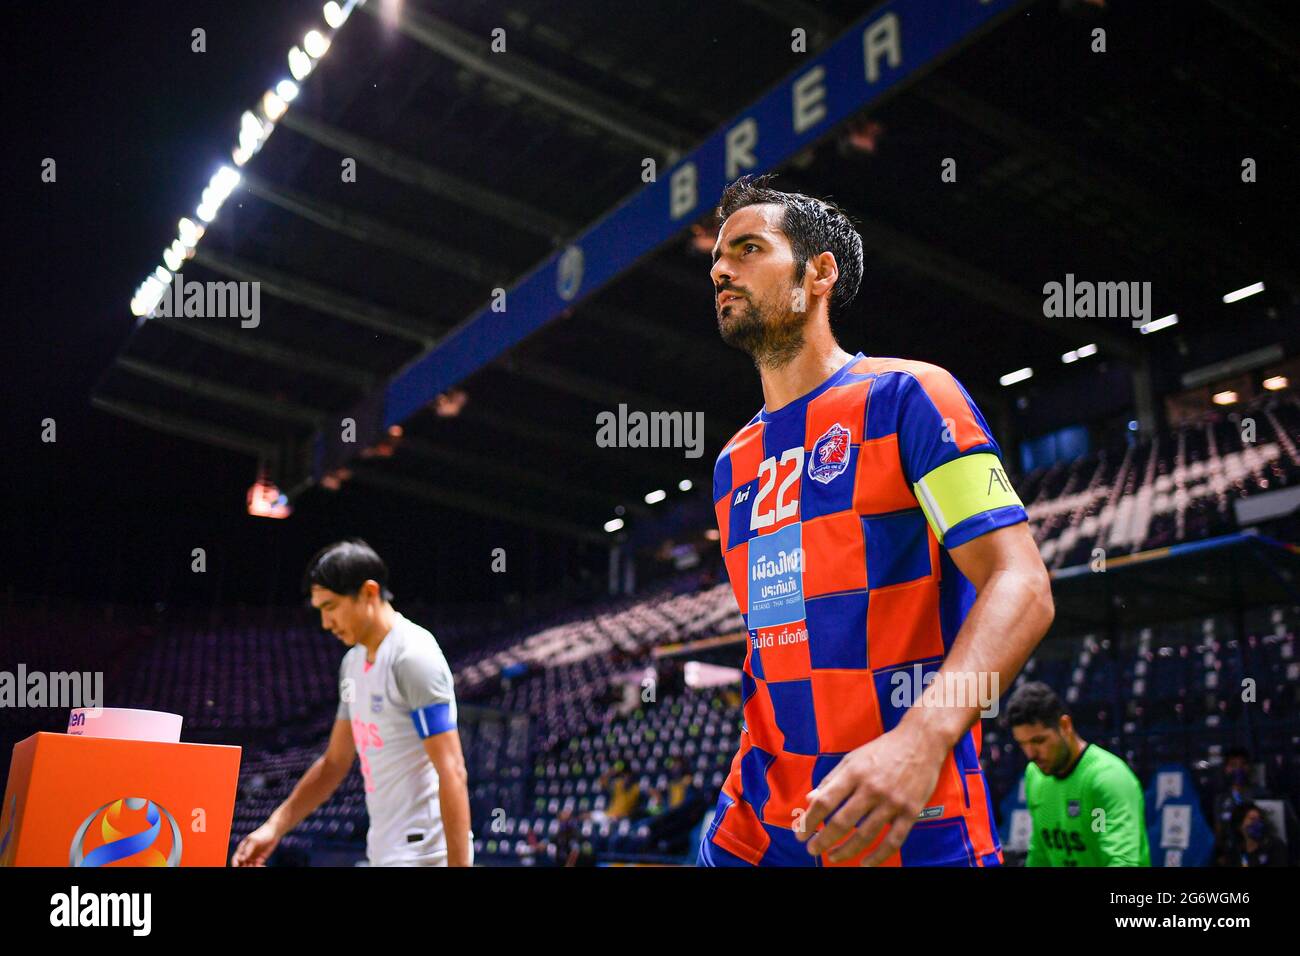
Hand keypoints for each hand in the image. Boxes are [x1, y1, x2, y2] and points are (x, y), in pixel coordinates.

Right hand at [231, 822, 280, 866]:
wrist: (274, 832)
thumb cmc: (262, 833)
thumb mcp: (254, 840)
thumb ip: (247, 849)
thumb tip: (242, 859)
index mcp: (242, 849)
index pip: (235, 859)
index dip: (235, 864)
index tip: (238, 866)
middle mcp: (246, 855)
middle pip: (241, 865)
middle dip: (245, 867)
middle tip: (251, 865)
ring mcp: (253, 857)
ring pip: (249, 866)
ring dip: (252, 868)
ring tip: (259, 865)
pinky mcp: (260, 859)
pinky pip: (257, 866)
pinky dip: (259, 867)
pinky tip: (264, 865)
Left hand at [797, 724, 948, 864]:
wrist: (921, 741)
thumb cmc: (882, 750)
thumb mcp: (852, 758)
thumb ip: (831, 780)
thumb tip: (810, 800)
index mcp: (854, 773)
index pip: (826, 801)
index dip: (810, 820)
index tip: (800, 833)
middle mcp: (872, 788)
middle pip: (843, 821)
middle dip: (823, 840)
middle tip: (812, 850)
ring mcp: (892, 802)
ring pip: (866, 834)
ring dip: (847, 850)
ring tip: (833, 858)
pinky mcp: (911, 812)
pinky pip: (893, 840)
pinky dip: (878, 856)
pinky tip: (865, 864)